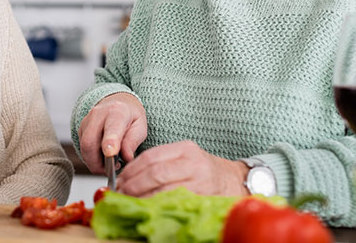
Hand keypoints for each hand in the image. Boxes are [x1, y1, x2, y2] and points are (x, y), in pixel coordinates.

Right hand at [77, 93, 147, 173]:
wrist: (118, 102)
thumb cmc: (130, 116)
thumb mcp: (140, 127)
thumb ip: (133, 142)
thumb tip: (127, 157)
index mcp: (117, 112)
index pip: (111, 128)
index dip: (109, 142)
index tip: (110, 154)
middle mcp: (99, 114)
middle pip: (90, 142)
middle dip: (97, 162)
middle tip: (109, 170)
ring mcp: (87, 120)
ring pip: (84, 147)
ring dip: (93, 162)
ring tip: (107, 164)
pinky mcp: (81, 128)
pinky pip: (82, 147)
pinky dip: (90, 157)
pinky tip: (101, 156)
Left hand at [116, 140, 249, 197]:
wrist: (236, 180)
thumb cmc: (205, 170)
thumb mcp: (186, 158)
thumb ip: (163, 162)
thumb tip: (130, 177)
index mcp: (184, 148)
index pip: (150, 156)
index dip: (131, 170)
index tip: (119, 180)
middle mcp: (192, 161)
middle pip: (154, 172)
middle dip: (133, 185)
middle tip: (121, 193)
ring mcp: (199, 179)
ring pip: (163, 187)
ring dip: (142, 197)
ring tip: (131, 201)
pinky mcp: (203, 195)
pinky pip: (174, 201)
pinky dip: (157, 204)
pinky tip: (148, 207)